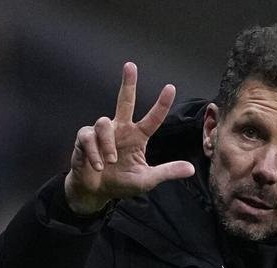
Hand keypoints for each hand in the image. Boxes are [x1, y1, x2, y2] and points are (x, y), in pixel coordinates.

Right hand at [65, 62, 195, 213]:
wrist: (95, 192)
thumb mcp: (147, 179)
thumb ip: (166, 172)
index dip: (161, 104)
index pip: (152, 118)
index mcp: (137, 137)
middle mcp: (120, 129)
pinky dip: (94, 153)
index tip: (171, 87)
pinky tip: (98, 166)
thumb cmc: (121, 183)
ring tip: (110, 162)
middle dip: (127, 83)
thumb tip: (191, 169)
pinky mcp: (84, 139)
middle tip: (130, 66)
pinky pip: (89, 138)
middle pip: (124, 101)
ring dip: (108, 145)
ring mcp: (101, 133)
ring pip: (104, 124)